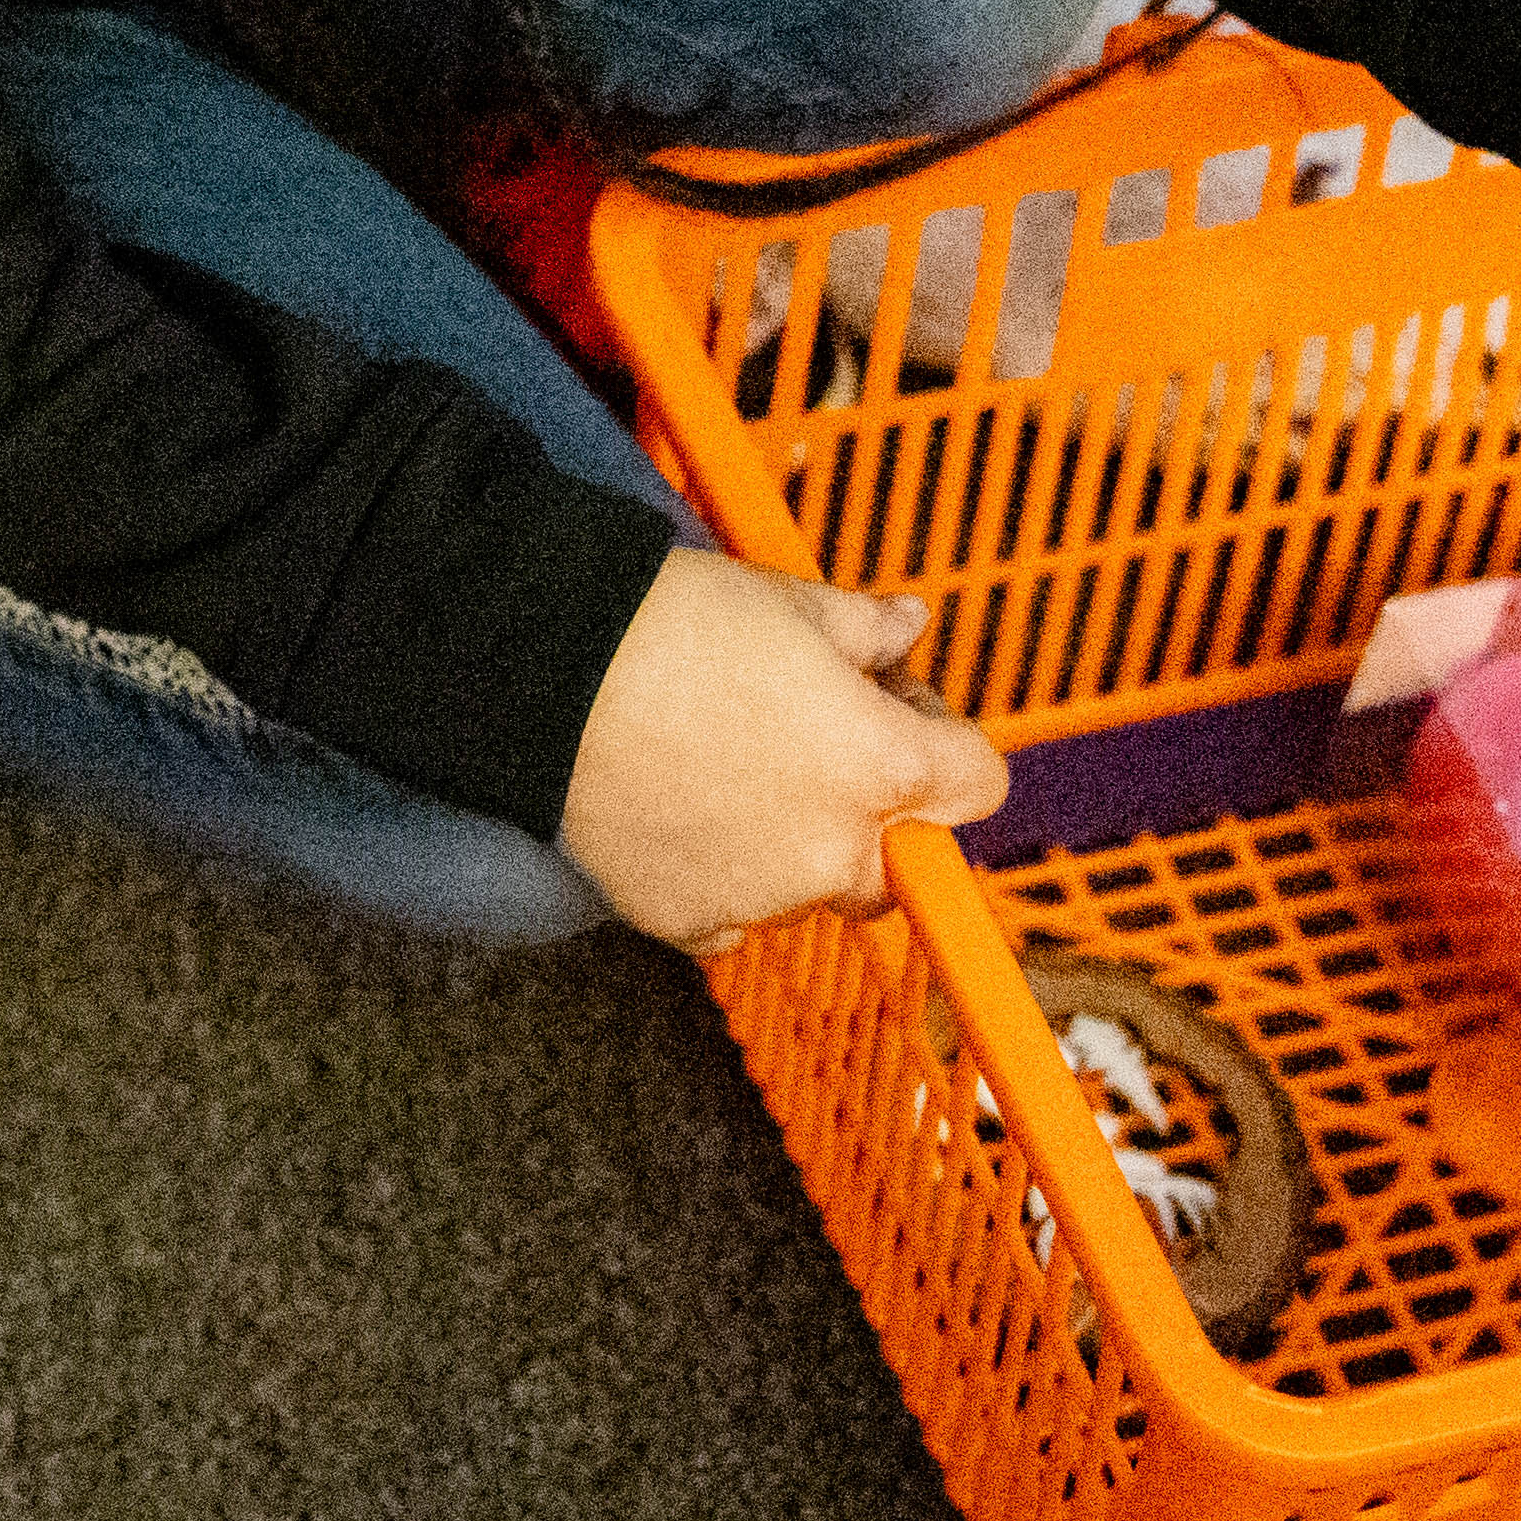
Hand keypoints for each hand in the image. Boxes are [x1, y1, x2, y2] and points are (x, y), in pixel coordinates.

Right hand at [555, 550, 1009, 951]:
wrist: (544, 672)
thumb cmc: (670, 625)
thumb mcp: (788, 601)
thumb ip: (865, 628)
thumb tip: (904, 625)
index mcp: (882, 765)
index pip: (976, 782)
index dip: (944, 741)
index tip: (899, 710)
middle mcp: (836, 849)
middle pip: (896, 858)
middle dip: (868, 810)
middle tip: (806, 743)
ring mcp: (763, 895)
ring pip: (809, 886)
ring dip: (791, 843)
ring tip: (723, 767)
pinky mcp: (688, 919)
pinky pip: (730, 916)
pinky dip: (719, 877)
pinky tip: (681, 813)